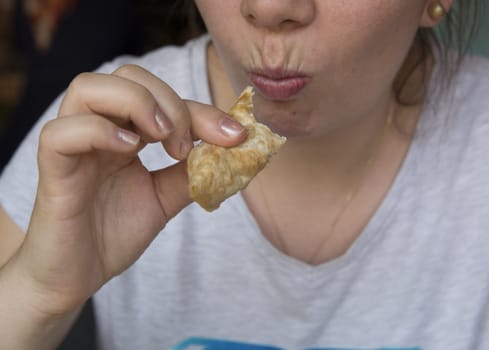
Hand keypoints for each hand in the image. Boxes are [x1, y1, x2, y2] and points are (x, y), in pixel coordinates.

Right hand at [10, 64, 245, 315]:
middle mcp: (98, 129)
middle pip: (128, 75)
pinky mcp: (52, 169)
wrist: (76, 276)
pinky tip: (128, 151)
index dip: (204, 110)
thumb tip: (233, 153)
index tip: (236, 135)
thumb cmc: (114, 233)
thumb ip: (192, 173)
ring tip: (161, 139)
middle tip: (183, 147)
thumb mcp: (164, 198)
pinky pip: (60, 132)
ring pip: (88, 87)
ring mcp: (72, 145)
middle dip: (169, 102)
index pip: (163, 97)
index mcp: (124, 132)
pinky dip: (98, 131)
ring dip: (137, 103)